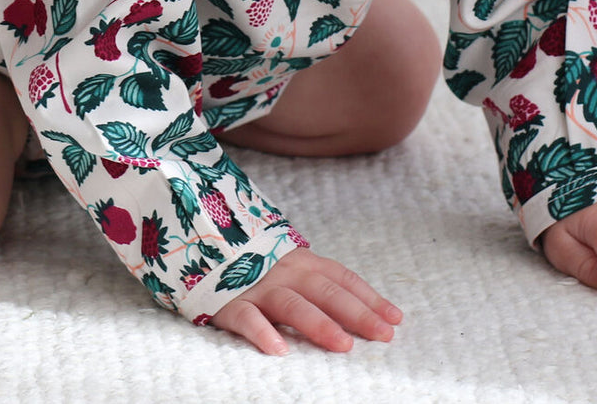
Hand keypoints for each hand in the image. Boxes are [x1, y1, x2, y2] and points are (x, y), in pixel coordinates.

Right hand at [210, 249, 402, 354]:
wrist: (201, 244)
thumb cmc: (256, 265)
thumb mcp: (290, 266)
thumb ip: (319, 283)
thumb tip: (364, 309)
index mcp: (302, 261)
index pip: (342, 279)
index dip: (369, 298)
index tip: (395, 319)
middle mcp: (284, 271)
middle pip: (325, 291)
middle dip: (356, 313)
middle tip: (382, 334)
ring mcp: (257, 286)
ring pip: (292, 304)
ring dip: (319, 324)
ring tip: (343, 345)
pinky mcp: (229, 302)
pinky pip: (246, 318)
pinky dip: (262, 333)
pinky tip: (279, 350)